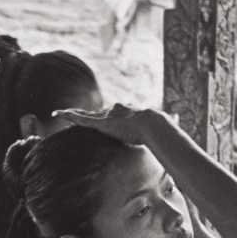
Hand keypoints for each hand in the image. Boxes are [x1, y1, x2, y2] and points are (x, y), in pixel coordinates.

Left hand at [52, 103, 170, 144]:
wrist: (152, 125)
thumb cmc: (158, 127)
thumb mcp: (162, 123)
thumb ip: (167, 121)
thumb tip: (177, 117)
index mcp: (128, 112)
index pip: (115, 112)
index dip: (108, 115)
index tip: (103, 116)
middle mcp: (115, 111)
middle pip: (98, 112)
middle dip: (88, 114)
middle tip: (78, 115)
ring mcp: (106, 116)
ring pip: (86, 115)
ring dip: (73, 114)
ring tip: (61, 113)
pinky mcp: (99, 122)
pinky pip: (80, 118)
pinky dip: (68, 115)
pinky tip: (58, 113)